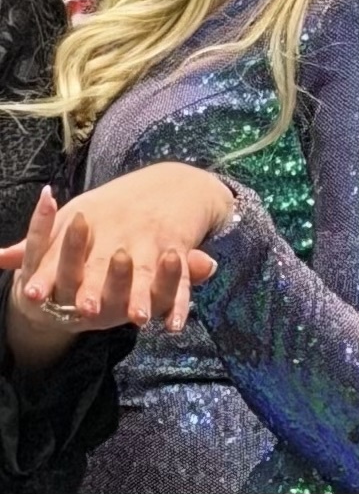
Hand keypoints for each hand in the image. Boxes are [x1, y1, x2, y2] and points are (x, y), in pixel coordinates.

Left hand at [1, 164, 233, 346]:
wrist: (170, 183)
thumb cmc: (108, 210)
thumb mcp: (72, 218)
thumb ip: (37, 244)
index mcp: (90, 220)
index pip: (60, 253)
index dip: (47, 275)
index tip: (30, 294)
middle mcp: (119, 229)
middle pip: (103, 263)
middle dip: (94, 287)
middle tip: (84, 311)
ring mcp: (150, 237)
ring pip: (144, 271)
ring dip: (141, 295)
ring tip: (137, 319)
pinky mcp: (176, 245)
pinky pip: (178, 278)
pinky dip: (178, 302)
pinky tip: (173, 326)